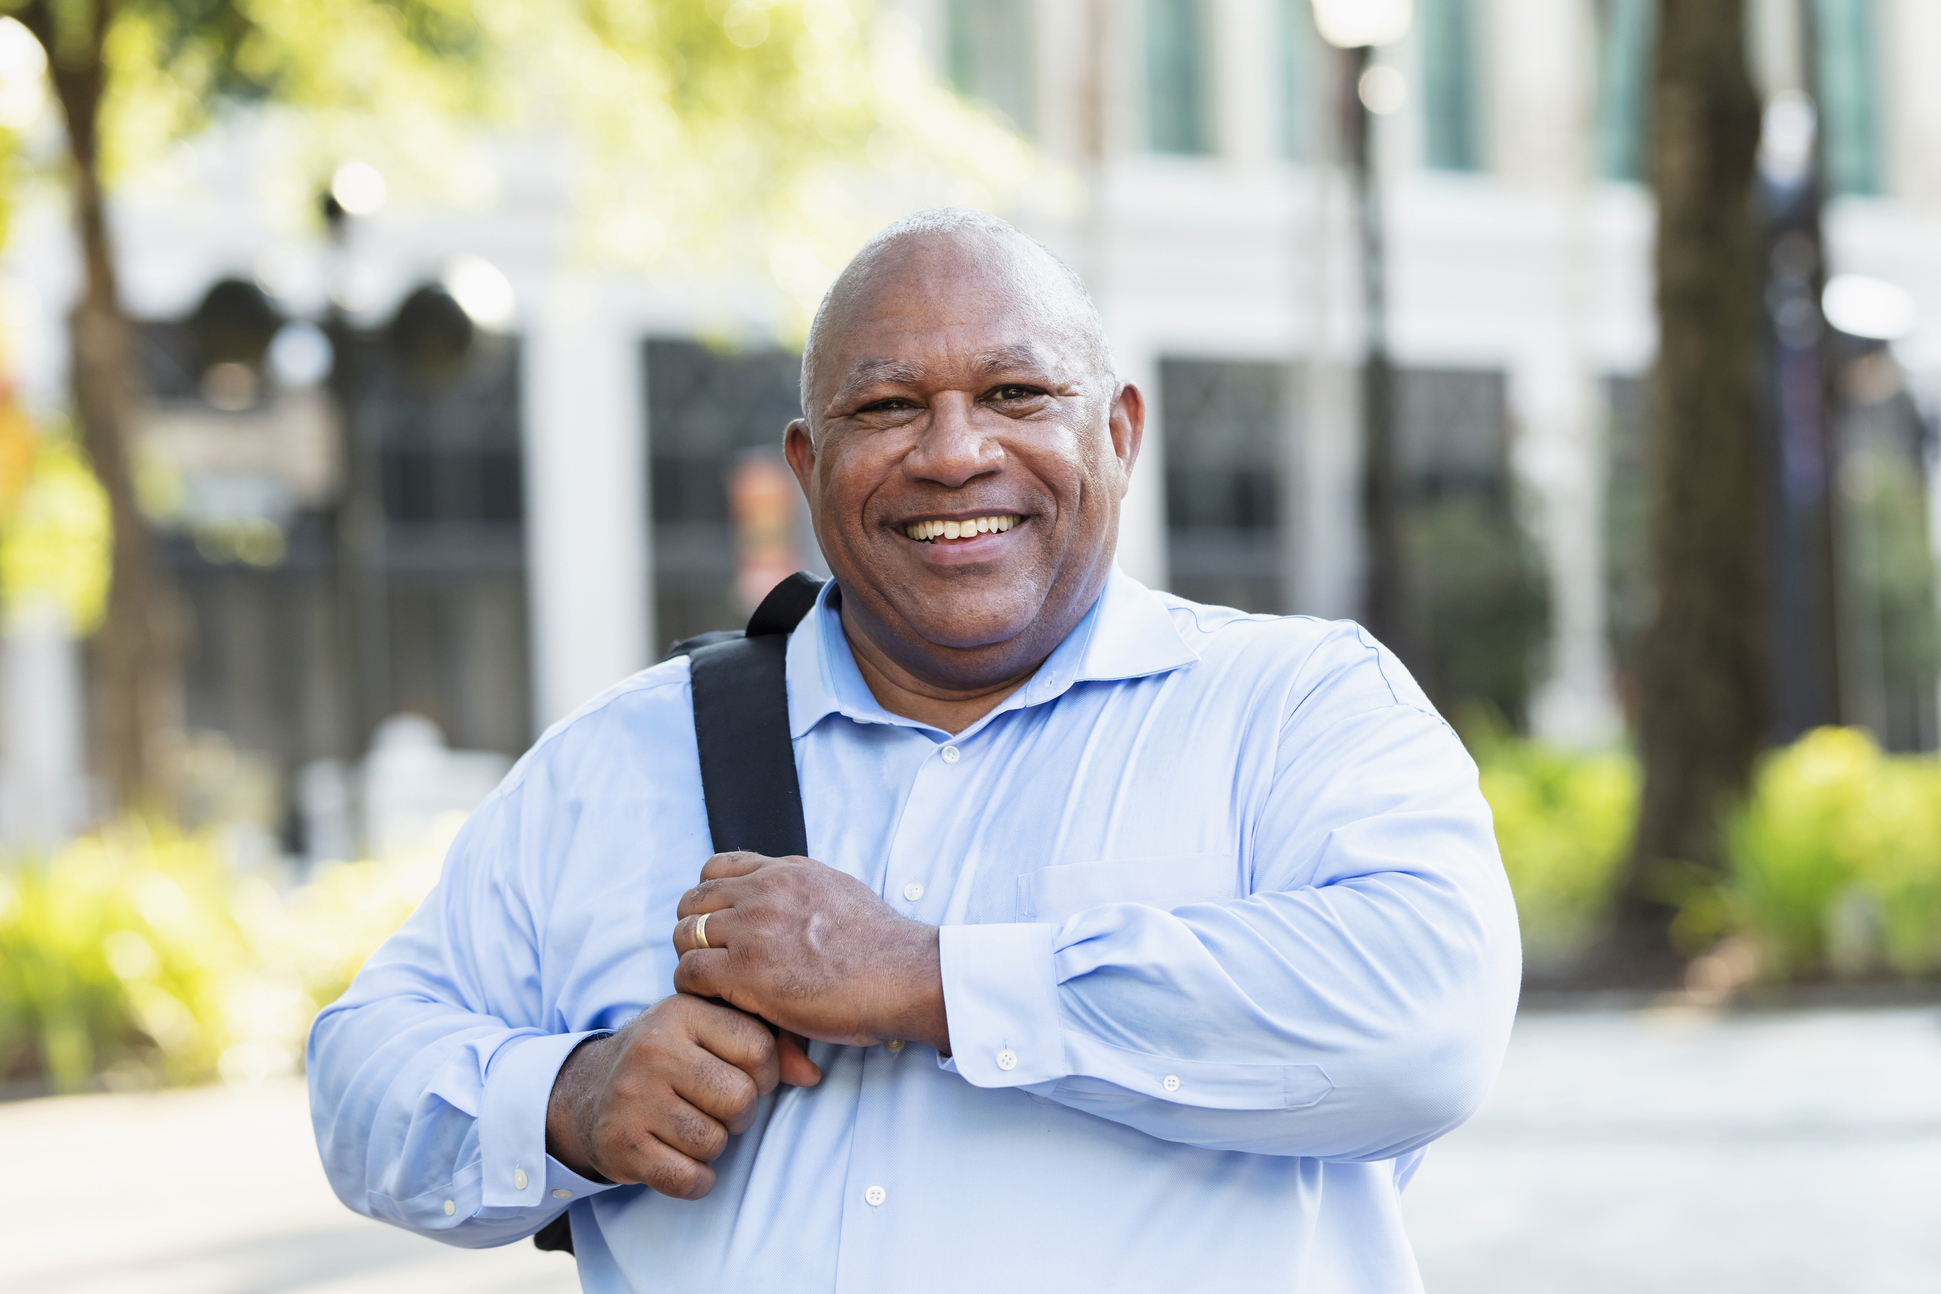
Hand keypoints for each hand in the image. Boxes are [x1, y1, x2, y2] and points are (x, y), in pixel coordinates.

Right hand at [545, 994, 819, 1198]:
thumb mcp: (709, 1030)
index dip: (766, 1072)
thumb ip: (768, 1041)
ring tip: (695, 1126)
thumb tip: (811, 1075)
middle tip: (719, 1107)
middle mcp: (654, 1050)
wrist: (590, 1091)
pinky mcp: (620, 1145)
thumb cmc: (669, 1056)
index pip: (759, 1047)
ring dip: (715, 1144)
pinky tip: (682, 1160)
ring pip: (714, 1141)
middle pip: (740, 1099)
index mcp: (682, 1011)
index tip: (745, 1076)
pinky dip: (696, 1179)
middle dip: (741, 1112)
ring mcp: (633, 1099)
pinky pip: (687, 1178)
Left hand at [672, 852, 950, 1052]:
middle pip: (693, 900)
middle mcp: (764, 890)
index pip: (716, 869)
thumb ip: (806, 891)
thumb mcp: (841, 892)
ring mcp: (752, 928)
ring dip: (693, 961)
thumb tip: (797, 905)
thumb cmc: (883, 948)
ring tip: (716, 987)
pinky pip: (689, 972)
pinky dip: (696, 990)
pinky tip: (721, 1003)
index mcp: (786, 872)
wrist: (904, 974)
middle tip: (713, 962)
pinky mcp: (745, 970)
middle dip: (695, 931)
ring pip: (685, 935)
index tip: (722, 928)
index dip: (710, 901)